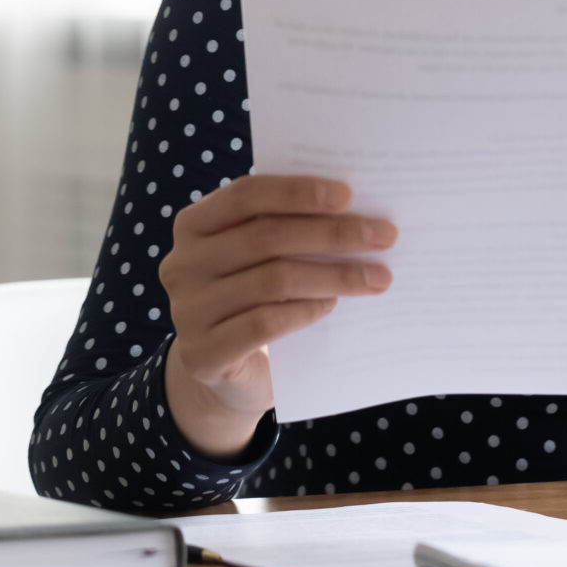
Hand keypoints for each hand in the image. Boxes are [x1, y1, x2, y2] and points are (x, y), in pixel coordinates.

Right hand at [159, 175, 394, 458]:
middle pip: (267, 237)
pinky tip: (332, 305)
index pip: (246, 195)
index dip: (297, 192)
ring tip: (377, 277)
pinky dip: (305, 310)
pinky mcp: (203, 354)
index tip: (349, 196)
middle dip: (333, 234)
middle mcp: (181, 265)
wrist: (225, 374)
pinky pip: (264, 323)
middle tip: (385, 236)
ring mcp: (187, 312)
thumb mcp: (261, 257)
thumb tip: (358, 210)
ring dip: (334, 276)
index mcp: (194, 226)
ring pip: (273, 281)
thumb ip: (288, 229)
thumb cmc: (254, 299)